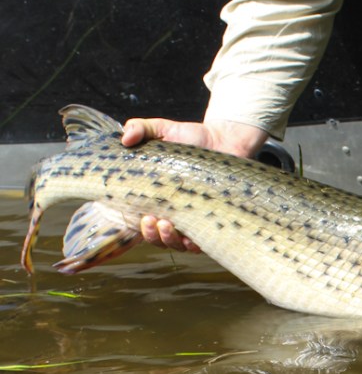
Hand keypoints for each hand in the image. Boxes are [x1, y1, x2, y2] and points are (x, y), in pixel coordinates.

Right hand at [121, 118, 268, 250]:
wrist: (224, 140)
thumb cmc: (191, 138)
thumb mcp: (163, 129)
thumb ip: (140, 128)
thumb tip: (124, 138)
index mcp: (156, 198)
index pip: (138, 220)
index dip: (134, 224)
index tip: (136, 215)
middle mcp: (173, 213)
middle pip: (156, 238)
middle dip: (150, 234)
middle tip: (150, 219)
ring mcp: (193, 220)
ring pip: (176, 244)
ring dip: (168, 239)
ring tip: (166, 224)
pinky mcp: (213, 223)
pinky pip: (201, 245)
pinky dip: (193, 245)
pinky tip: (190, 239)